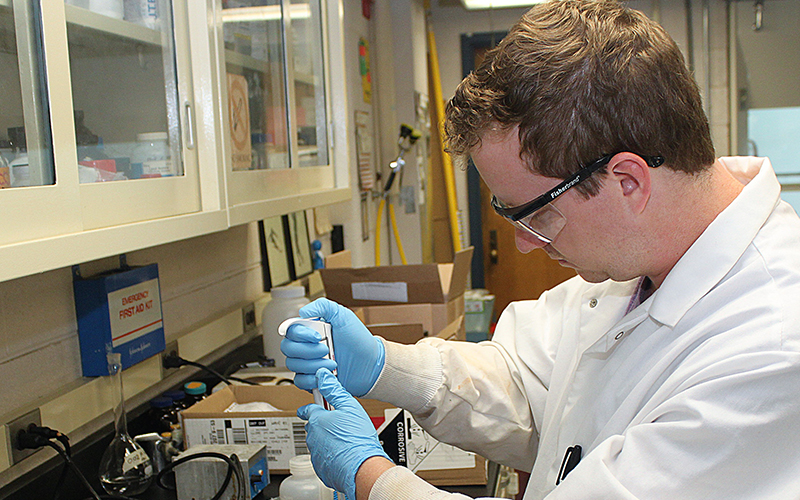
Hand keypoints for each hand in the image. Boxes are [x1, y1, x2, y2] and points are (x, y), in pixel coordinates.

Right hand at [281, 298, 384, 396]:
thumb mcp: (343, 315)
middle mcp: (306, 346)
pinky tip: (325, 374)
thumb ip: (323, 306)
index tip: (317, 336)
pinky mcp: (312, 378)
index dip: (300, 334)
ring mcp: (308, 363)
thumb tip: (302, 311)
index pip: (290, 330)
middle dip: (308, 350)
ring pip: (293, 365)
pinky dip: (311, 379)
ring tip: (333, 363)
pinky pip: (299, 381)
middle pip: (288, 348)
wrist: (370, 363)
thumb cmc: (358, 340)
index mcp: (310, 330)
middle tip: (326, 349)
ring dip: (313, 365)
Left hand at [298, 368, 391, 499]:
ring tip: (344, 440)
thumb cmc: (358, 439)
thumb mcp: (349, 406)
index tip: (315, 404)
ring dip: (326, 440)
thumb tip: (322, 376)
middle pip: (313, 426)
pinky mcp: (321, 468)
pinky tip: (343, 453)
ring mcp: (316, 454)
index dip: (313, 405)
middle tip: (338, 424)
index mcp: (317, 420)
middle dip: (322, 424)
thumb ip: (334, 390)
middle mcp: (312, 437)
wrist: (362, 468)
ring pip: (318, 443)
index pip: (308, 409)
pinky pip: (323, 458)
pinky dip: (331, 455)